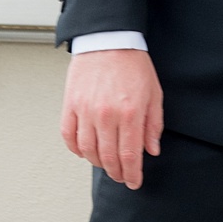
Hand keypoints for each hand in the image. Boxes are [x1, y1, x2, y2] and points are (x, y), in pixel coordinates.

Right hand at [60, 49, 163, 188]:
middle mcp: (106, 115)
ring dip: (97, 163)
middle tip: (121, 176)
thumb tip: (151, 150)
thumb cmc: (132, 64)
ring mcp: (85, 110)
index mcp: (130, 113)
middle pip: (108, 158)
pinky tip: (85, 151)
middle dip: (116, 173)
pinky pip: (69, 136)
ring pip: (88, 151)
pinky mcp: (70, 104)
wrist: (109, 39)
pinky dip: (76, 149)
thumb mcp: (154, 93)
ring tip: (105, 164)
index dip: (132, 174)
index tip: (134, 182)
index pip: (130, 156)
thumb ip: (153, 124)